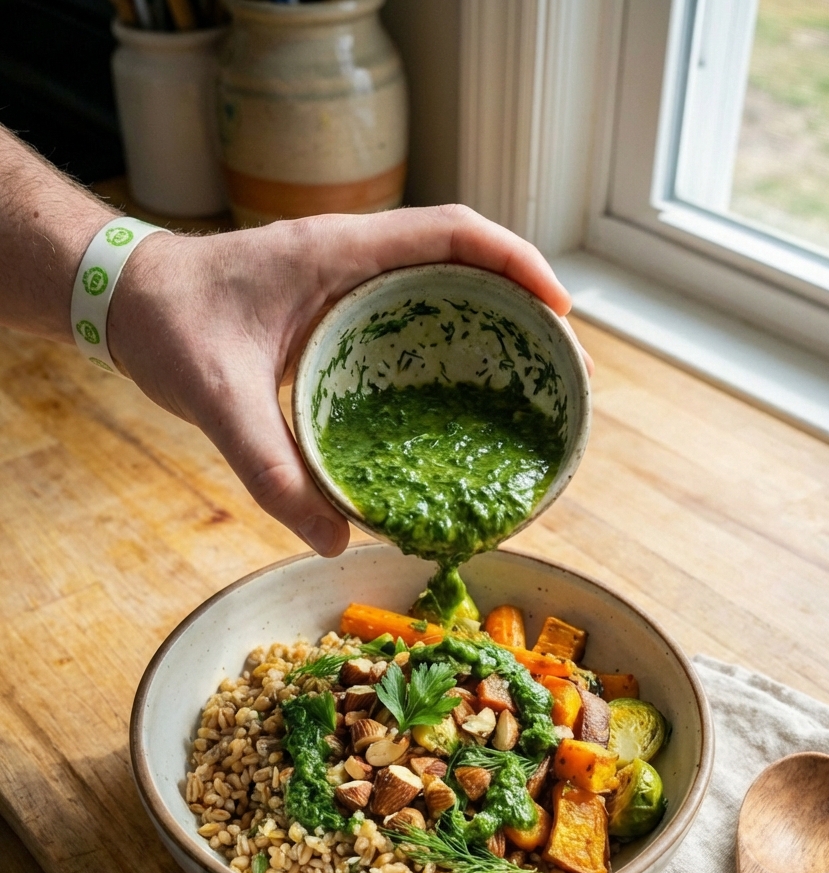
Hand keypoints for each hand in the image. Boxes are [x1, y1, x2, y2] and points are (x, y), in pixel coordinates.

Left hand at [108, 205, 590, 556]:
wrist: (123, 300)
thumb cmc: (166, 324)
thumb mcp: (217, 400)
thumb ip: (270, 470)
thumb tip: (332, 539)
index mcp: (338, 251)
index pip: (451, 233)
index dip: (517, 262)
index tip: (560, 309)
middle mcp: (351, 256)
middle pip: (463, 260)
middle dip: (521, 300)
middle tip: (559, 362)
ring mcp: (344, 278)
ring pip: (438, 286)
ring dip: (488, 320)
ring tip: (526, 379)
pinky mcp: (332, 306)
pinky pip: (406, 315)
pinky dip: (443, 343)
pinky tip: (453, 395)